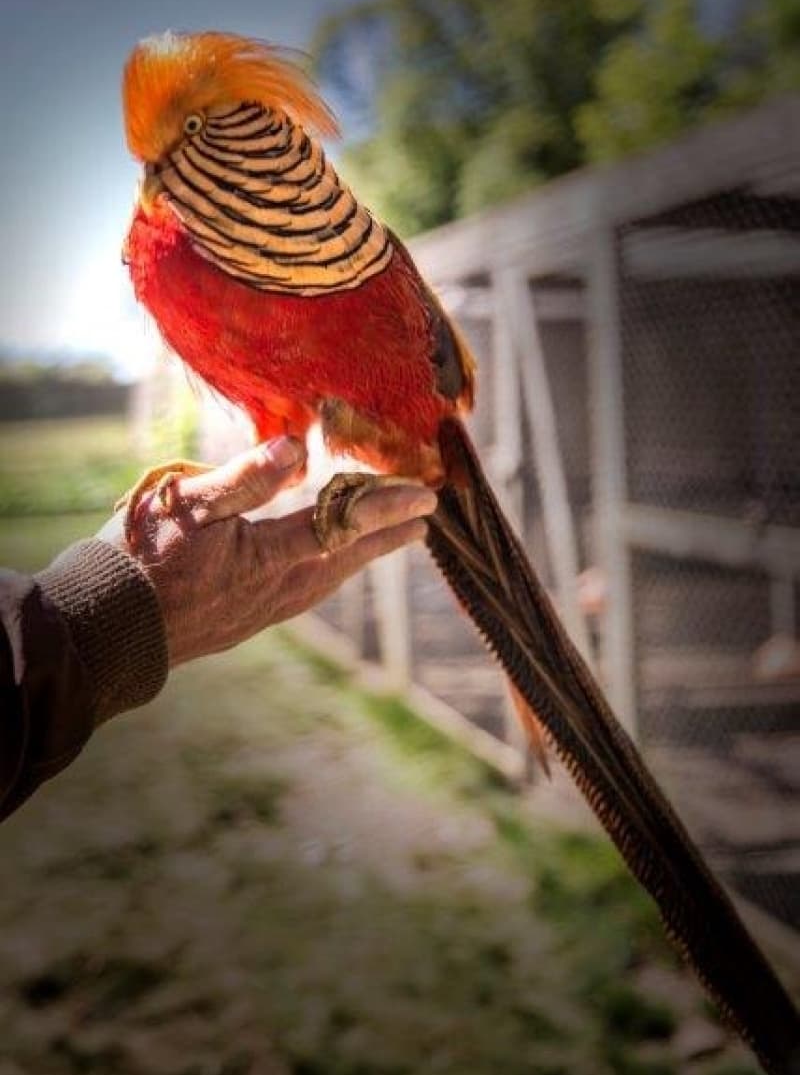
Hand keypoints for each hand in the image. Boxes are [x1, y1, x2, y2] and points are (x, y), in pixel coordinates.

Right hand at [97, 438, 435, 666]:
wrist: (110, 627)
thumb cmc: (142, 558)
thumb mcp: (189, 506)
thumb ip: (245, 478)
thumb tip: (297, 447)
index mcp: (268, 557)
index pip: (342, 526)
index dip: (384, 509)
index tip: (424, 495)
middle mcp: (279, 589)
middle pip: (348, 557)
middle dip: (389, 534)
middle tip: (427, 518)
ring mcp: (267, 609)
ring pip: (332, 576)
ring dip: (366, 554)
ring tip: (394, 538)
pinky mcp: (252, 619)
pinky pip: (311, 589)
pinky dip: (336, 569)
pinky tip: (334, 565)